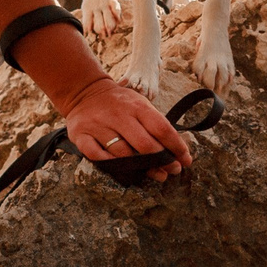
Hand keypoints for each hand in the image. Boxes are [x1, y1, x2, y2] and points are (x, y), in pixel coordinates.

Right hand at [63, 75, 191, 179]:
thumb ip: (155, 125)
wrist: (84, 92)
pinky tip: (123, 170)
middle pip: (144, 144)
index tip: (185, 160)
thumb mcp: (139, 104)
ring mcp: (98, 125)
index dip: (176, 146)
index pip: (161, 128)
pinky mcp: (81, 135)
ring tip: (157, 174)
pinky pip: (97, 156)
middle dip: (163, 161)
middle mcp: (118, 115)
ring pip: (122, 153)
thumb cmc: (119, 104)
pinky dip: (110, 165)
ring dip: (141, 168)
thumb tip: (175, 152)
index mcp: (136, 106)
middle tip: (173, 170)